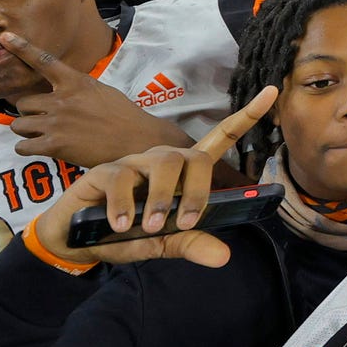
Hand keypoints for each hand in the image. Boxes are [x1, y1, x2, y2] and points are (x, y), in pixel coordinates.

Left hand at [2, 32, 195, 167]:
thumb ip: (78, 88)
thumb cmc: (123, 116)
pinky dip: (28, 148)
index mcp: (76, 82)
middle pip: (23, 103)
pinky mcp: (55, 145)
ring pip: (18, 125)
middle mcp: (62, 100)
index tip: (4, 38)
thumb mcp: (102, 91)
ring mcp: (56, 123)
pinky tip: (41, 148)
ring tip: (41, 135)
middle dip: (29, 113)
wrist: (137, 140)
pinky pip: (23, 146)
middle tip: (42, 120)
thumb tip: (63, 91)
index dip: (22, 48)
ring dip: (27, 131)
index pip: (44, 61)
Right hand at [26, 86, 277, 268]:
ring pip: (163, 164)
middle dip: (196, 192)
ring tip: (150, 227)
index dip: (246, 116)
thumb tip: (223, 256)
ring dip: (162, 198)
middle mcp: (161, 162)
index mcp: (182, 175)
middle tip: (185, 223)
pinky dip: (124, 207)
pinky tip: (121, 226)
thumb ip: (189, 244)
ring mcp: (133, 164)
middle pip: (194, 157)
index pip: (219, 139)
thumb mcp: (161, 243)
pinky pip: (120, 180)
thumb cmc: (124, 236)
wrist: (74, 242)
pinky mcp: (104, 172)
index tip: (272, 90)